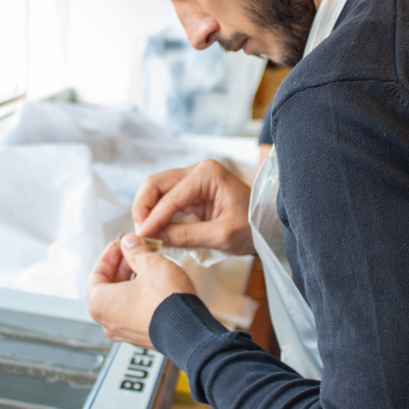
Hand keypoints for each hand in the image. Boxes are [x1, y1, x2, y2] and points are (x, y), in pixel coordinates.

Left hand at [87, 234, 196, 348]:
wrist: (190, 330)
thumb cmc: (166, 302)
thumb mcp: (151, 264)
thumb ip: (136, 251)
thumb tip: (129, 243)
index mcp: (100, 304)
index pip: (96, 274)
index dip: (109, 256)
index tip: (119, 246)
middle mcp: (108, 322)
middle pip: (108, 287)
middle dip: (122, 267)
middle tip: (134, 252)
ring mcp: (124, 332)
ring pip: (122, 300)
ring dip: (131, 281)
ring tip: (147, 266)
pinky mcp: (141, 336)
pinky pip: (134, 312)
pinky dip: (139, 297)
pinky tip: (154, 284)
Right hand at [132, 159, 254, 255]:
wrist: (268, 224)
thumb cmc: (252, 226)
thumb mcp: (222, 235)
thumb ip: (187, 236)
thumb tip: (155, 238)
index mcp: (207, 174)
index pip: (171, 195)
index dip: (154, 217)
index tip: (142, 237)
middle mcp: (197, 170)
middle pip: (156, 184)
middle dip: (144, 208)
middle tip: (140, 233)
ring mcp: (193, 179)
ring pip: (157, 190)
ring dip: (148, 211)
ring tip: (146, 233)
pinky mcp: (191, 192)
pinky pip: (166, 200)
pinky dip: (157, 214)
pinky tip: (155, 230)